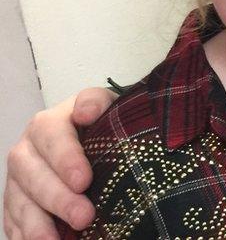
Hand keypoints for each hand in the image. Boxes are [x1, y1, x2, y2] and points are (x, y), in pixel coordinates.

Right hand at [3, 88, 116, 238]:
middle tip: (84, 216)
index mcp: (49, 123)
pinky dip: (23, 235)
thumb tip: (86, 111)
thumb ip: (97, 103)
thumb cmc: (104, 126)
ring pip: (18, 201)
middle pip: (32, 173)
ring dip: (36, 224)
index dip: (65, 158)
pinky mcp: (16, 202)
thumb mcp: (108, 107)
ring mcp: (18, 178)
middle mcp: (28, 149)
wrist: (94, 140)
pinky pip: (12, 221)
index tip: (84, 181)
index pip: (51, 135)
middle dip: (57, 198)